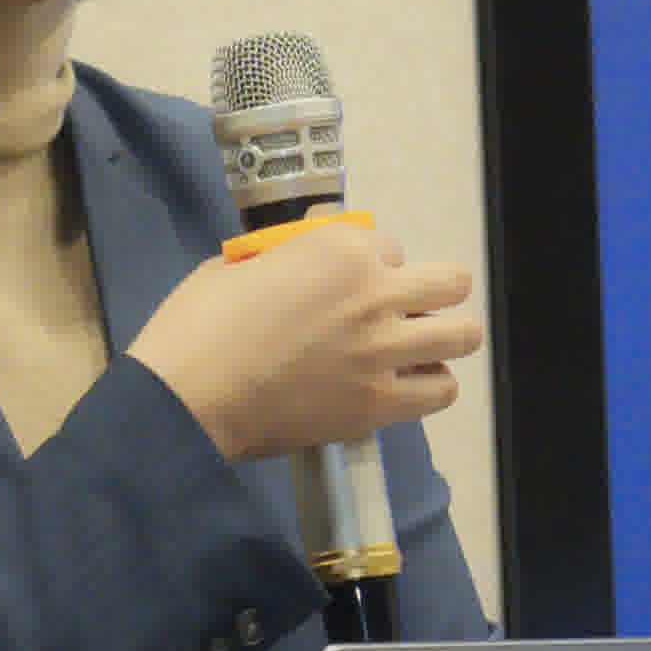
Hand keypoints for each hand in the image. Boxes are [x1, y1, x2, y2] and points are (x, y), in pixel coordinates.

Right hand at [130, 218, 480, 464]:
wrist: (188, 397)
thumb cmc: (199, 326)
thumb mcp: (239, 263)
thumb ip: (289, 255)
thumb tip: (305, 257)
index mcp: (340, 250)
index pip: (390, 246)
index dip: (371, 264)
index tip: (348, 283)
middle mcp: (374, 294)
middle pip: (450, 282)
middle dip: (430, 291)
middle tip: (402, 308)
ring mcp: (384, 351)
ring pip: (462, 336)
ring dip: (441, 337)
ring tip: (414, 347)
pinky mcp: (381, 404)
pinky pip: (442, 391)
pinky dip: (430, 386)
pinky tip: (405, 384)